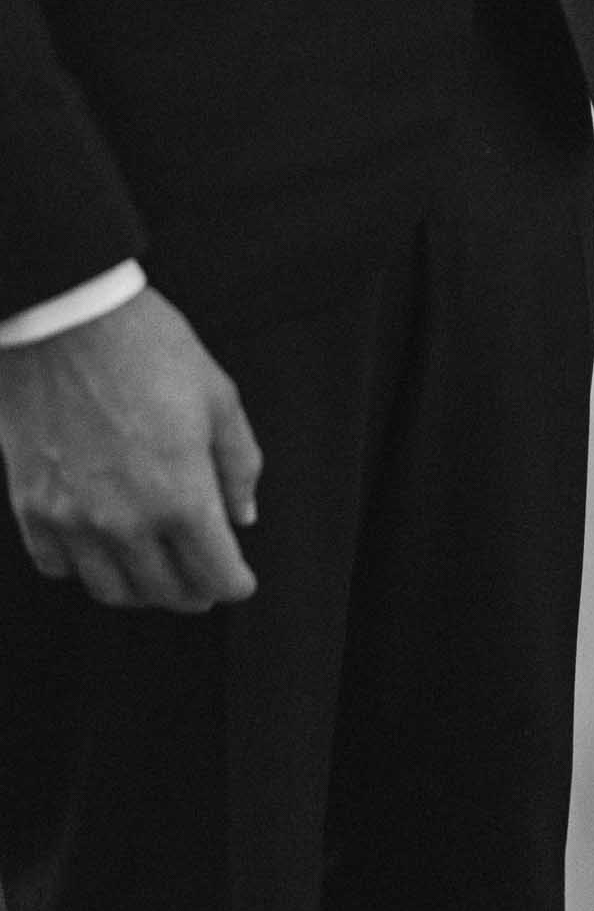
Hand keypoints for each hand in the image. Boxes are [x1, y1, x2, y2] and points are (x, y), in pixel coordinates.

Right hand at [0, 287, 261, 612]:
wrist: (66, 318)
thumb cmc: (146, 347)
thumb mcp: (218, 396)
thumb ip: (238, 464)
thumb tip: (244, 513)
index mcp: (181, 495)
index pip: (217, 573)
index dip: (235, 582)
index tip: (239, 578)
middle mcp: (126, 520)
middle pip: (166, 591)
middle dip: (194, 592)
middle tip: (204, 581)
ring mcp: (72, 518)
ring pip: (111, 590)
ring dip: (142, 590)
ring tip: (156, 573)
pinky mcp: (31, 505)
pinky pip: (58, 565)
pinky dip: (84, 569)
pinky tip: (100, 551)